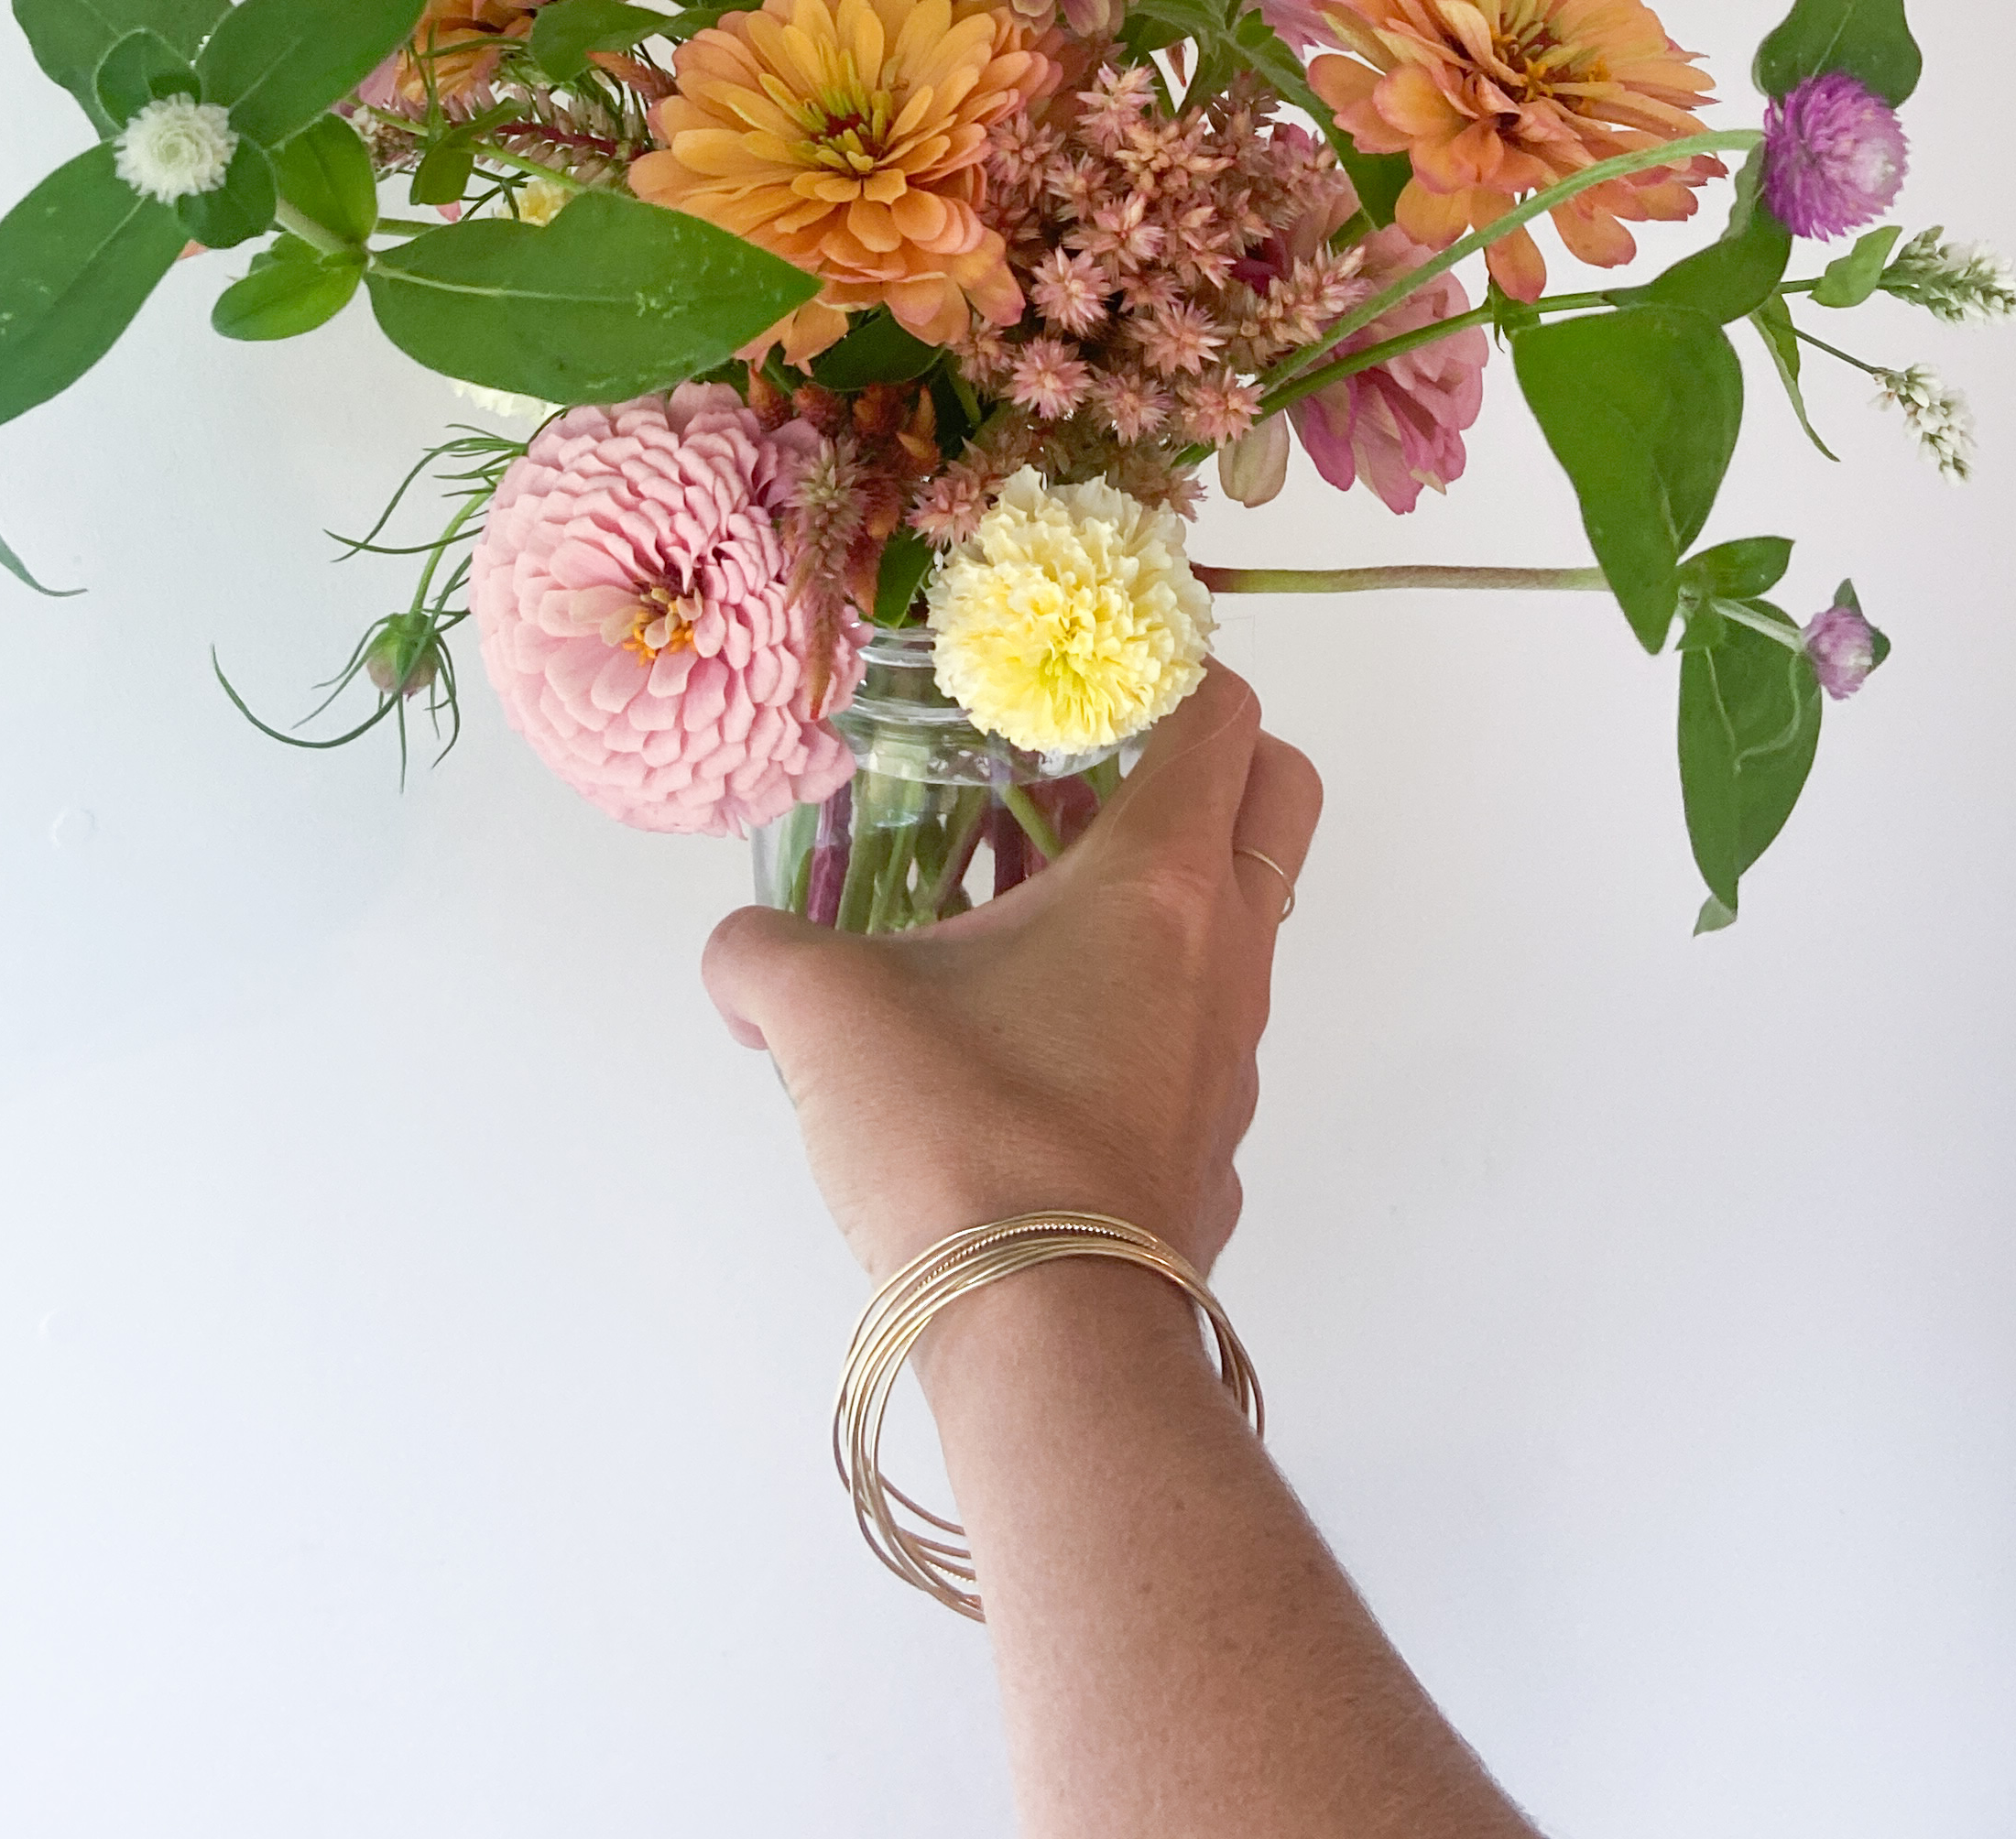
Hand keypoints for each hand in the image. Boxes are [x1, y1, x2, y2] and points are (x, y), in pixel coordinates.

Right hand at [701, 663, 1321, 1281]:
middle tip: (1084, 776)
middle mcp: (1226, 956)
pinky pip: (1192, 1039)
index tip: (1091, 680)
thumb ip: (761, 955)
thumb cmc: (960, 1137)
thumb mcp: (821, 1012)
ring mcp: (1232, 1061)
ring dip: (1146, 897)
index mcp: (1162, 880)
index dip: (1172, 673)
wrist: (1047, 1342)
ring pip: (1229, 927)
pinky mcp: (1210, 1150)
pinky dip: (1131, 1011)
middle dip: (1203, 768)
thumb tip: (740, 960)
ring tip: (1011, 917)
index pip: (1228, 716)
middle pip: (1275, 802)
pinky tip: (1019, 1050)